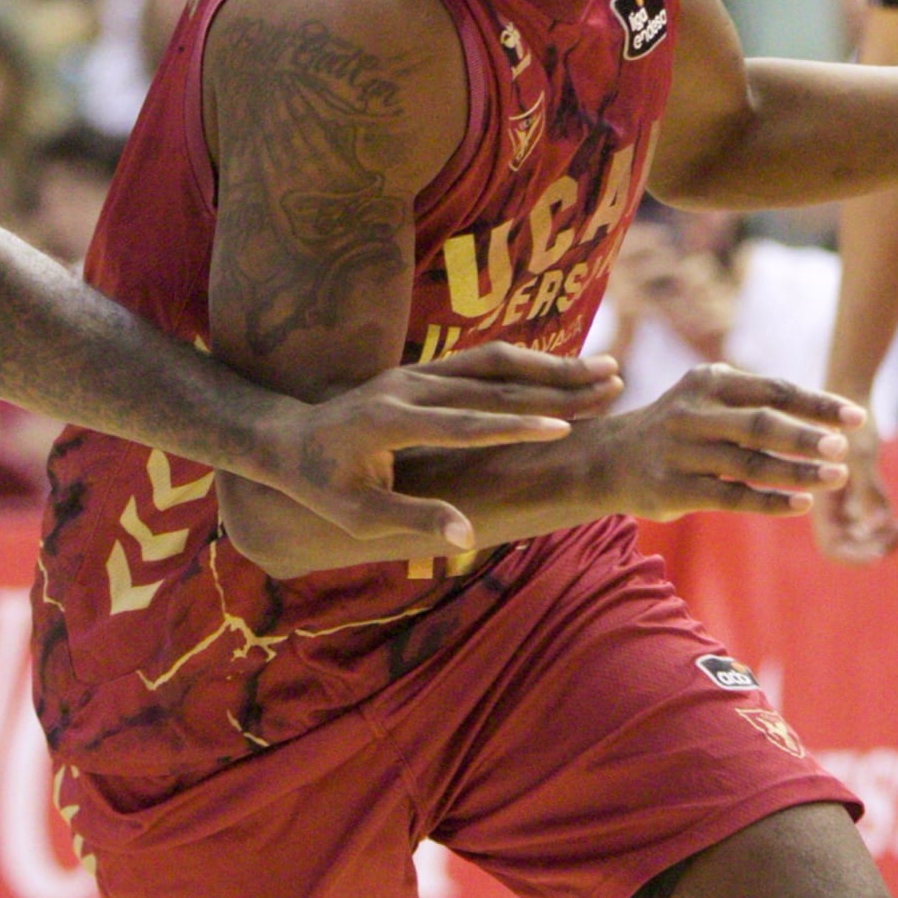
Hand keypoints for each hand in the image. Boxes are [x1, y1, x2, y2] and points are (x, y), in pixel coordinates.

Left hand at [262, 342, 622, 549]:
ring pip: (494, 363)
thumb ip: (415, 520)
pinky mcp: (424, 372)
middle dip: (555, 387)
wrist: (285, 438)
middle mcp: (407, 388)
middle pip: (491, 384)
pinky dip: (530, 366)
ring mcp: (416, 374)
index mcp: (389, 424)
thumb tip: (469, 535)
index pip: (463, 424)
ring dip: (553, 368)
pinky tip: (569, 371)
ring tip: (608, 371)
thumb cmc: (322, 485)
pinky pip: (484, 362)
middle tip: (611, 387)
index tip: (563, 430)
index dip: (514, 427)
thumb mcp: (359, 514)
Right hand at [571, 365, 859, 521]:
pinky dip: (771, 502)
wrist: (608, 460)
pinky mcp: (674, 489)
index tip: (856, 417)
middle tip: (846, 448)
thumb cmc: (678, 429)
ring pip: (750, 464)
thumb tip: (826, 419)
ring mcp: (681, 452)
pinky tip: (803, 504)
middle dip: (807, 437)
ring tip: (837, 477)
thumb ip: (753, 404)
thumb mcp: (706, 399)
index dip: (817, 403)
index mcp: (708, 382)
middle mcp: (692, 413)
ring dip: (798, 472)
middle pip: (761, 425)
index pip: (773, 390)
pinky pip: (731, 497)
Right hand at [810, 412, 897, 560]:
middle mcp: (828, 508)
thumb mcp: (860, 453)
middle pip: (849, 548)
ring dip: (883, 540)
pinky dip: (885, 528)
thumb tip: (880, 521)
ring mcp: (841, 503)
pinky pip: (870, 525)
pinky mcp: (855, 494)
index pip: (833, 549)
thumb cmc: (848, 422)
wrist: (846, 396)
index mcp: (820, 502)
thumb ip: (868, 487)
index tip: (882, 551)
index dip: (855, 558)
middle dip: (875, 548)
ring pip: (861, 539)